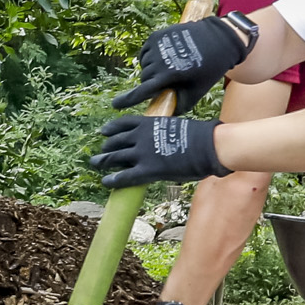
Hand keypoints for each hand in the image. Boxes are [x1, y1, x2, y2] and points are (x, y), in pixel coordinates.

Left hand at [91, 113, 228, 186]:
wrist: (209, 145)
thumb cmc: (200, 135)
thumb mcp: (176, 126)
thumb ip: (163, 131)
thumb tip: (164, 136)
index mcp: (148, 122)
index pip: (123, 123)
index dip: (112, 129)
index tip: (104, 132)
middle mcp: (140, 136)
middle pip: (115, 141)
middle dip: (107, 147)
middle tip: (101, 152)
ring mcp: (142, 153)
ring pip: (115, 157)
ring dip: (103, 161)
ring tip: (95, 164)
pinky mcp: (147, 170)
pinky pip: (124, 176)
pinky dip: (113, 179)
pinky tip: (106, 182)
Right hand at [113, 12, 257, 113]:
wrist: (218, 39)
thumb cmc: (209, 68)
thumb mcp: (197, 90)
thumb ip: (181, 104)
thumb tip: (167, 113)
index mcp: (168, 76)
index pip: (141, 92)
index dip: (127, 100)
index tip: (116, 105)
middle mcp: (159, 61)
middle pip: (145, 78)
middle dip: (153, 82)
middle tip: (169, 81)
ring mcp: (156, 46)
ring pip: (145, 65)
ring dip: (152, 69)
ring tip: (171, 67)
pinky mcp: (156, 36)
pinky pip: (146, 52)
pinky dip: (152, 57)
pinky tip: (167, 57)